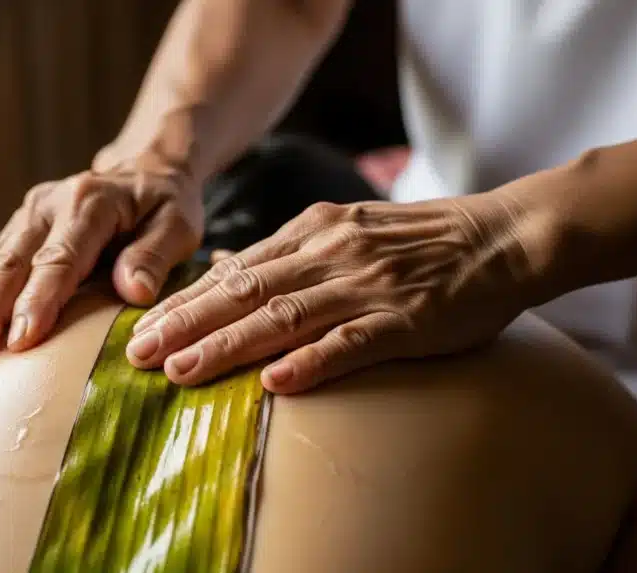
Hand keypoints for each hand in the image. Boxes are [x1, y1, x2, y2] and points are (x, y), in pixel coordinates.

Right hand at [0, 161, 202, 368]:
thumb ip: (155, 255)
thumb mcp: (178, 224)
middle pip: (9, 265)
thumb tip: (134, 292)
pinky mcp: (14, 231)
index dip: (37, 301)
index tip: (19, 342)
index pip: (59, 259)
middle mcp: (47, 206)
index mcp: (89, 204)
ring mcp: (25, 218)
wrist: (145, 172)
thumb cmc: (166, 205)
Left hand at [126, 197, 536, 392]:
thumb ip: (286, 251)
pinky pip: (353, 341)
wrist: (499, 236)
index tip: (140, 328)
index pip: (234, 270)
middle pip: (245, 291)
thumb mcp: (343, 227)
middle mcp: (330, 253)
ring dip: (230, 344)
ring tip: (182, 372)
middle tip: (137, 354)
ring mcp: (367, 285)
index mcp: (313, 232)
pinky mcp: (405, 318)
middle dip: (186, 324)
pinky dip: (313, 361)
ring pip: (285, 315)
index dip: (184, 302)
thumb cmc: (417, 239)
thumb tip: (226, 266)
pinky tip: (277, 383)